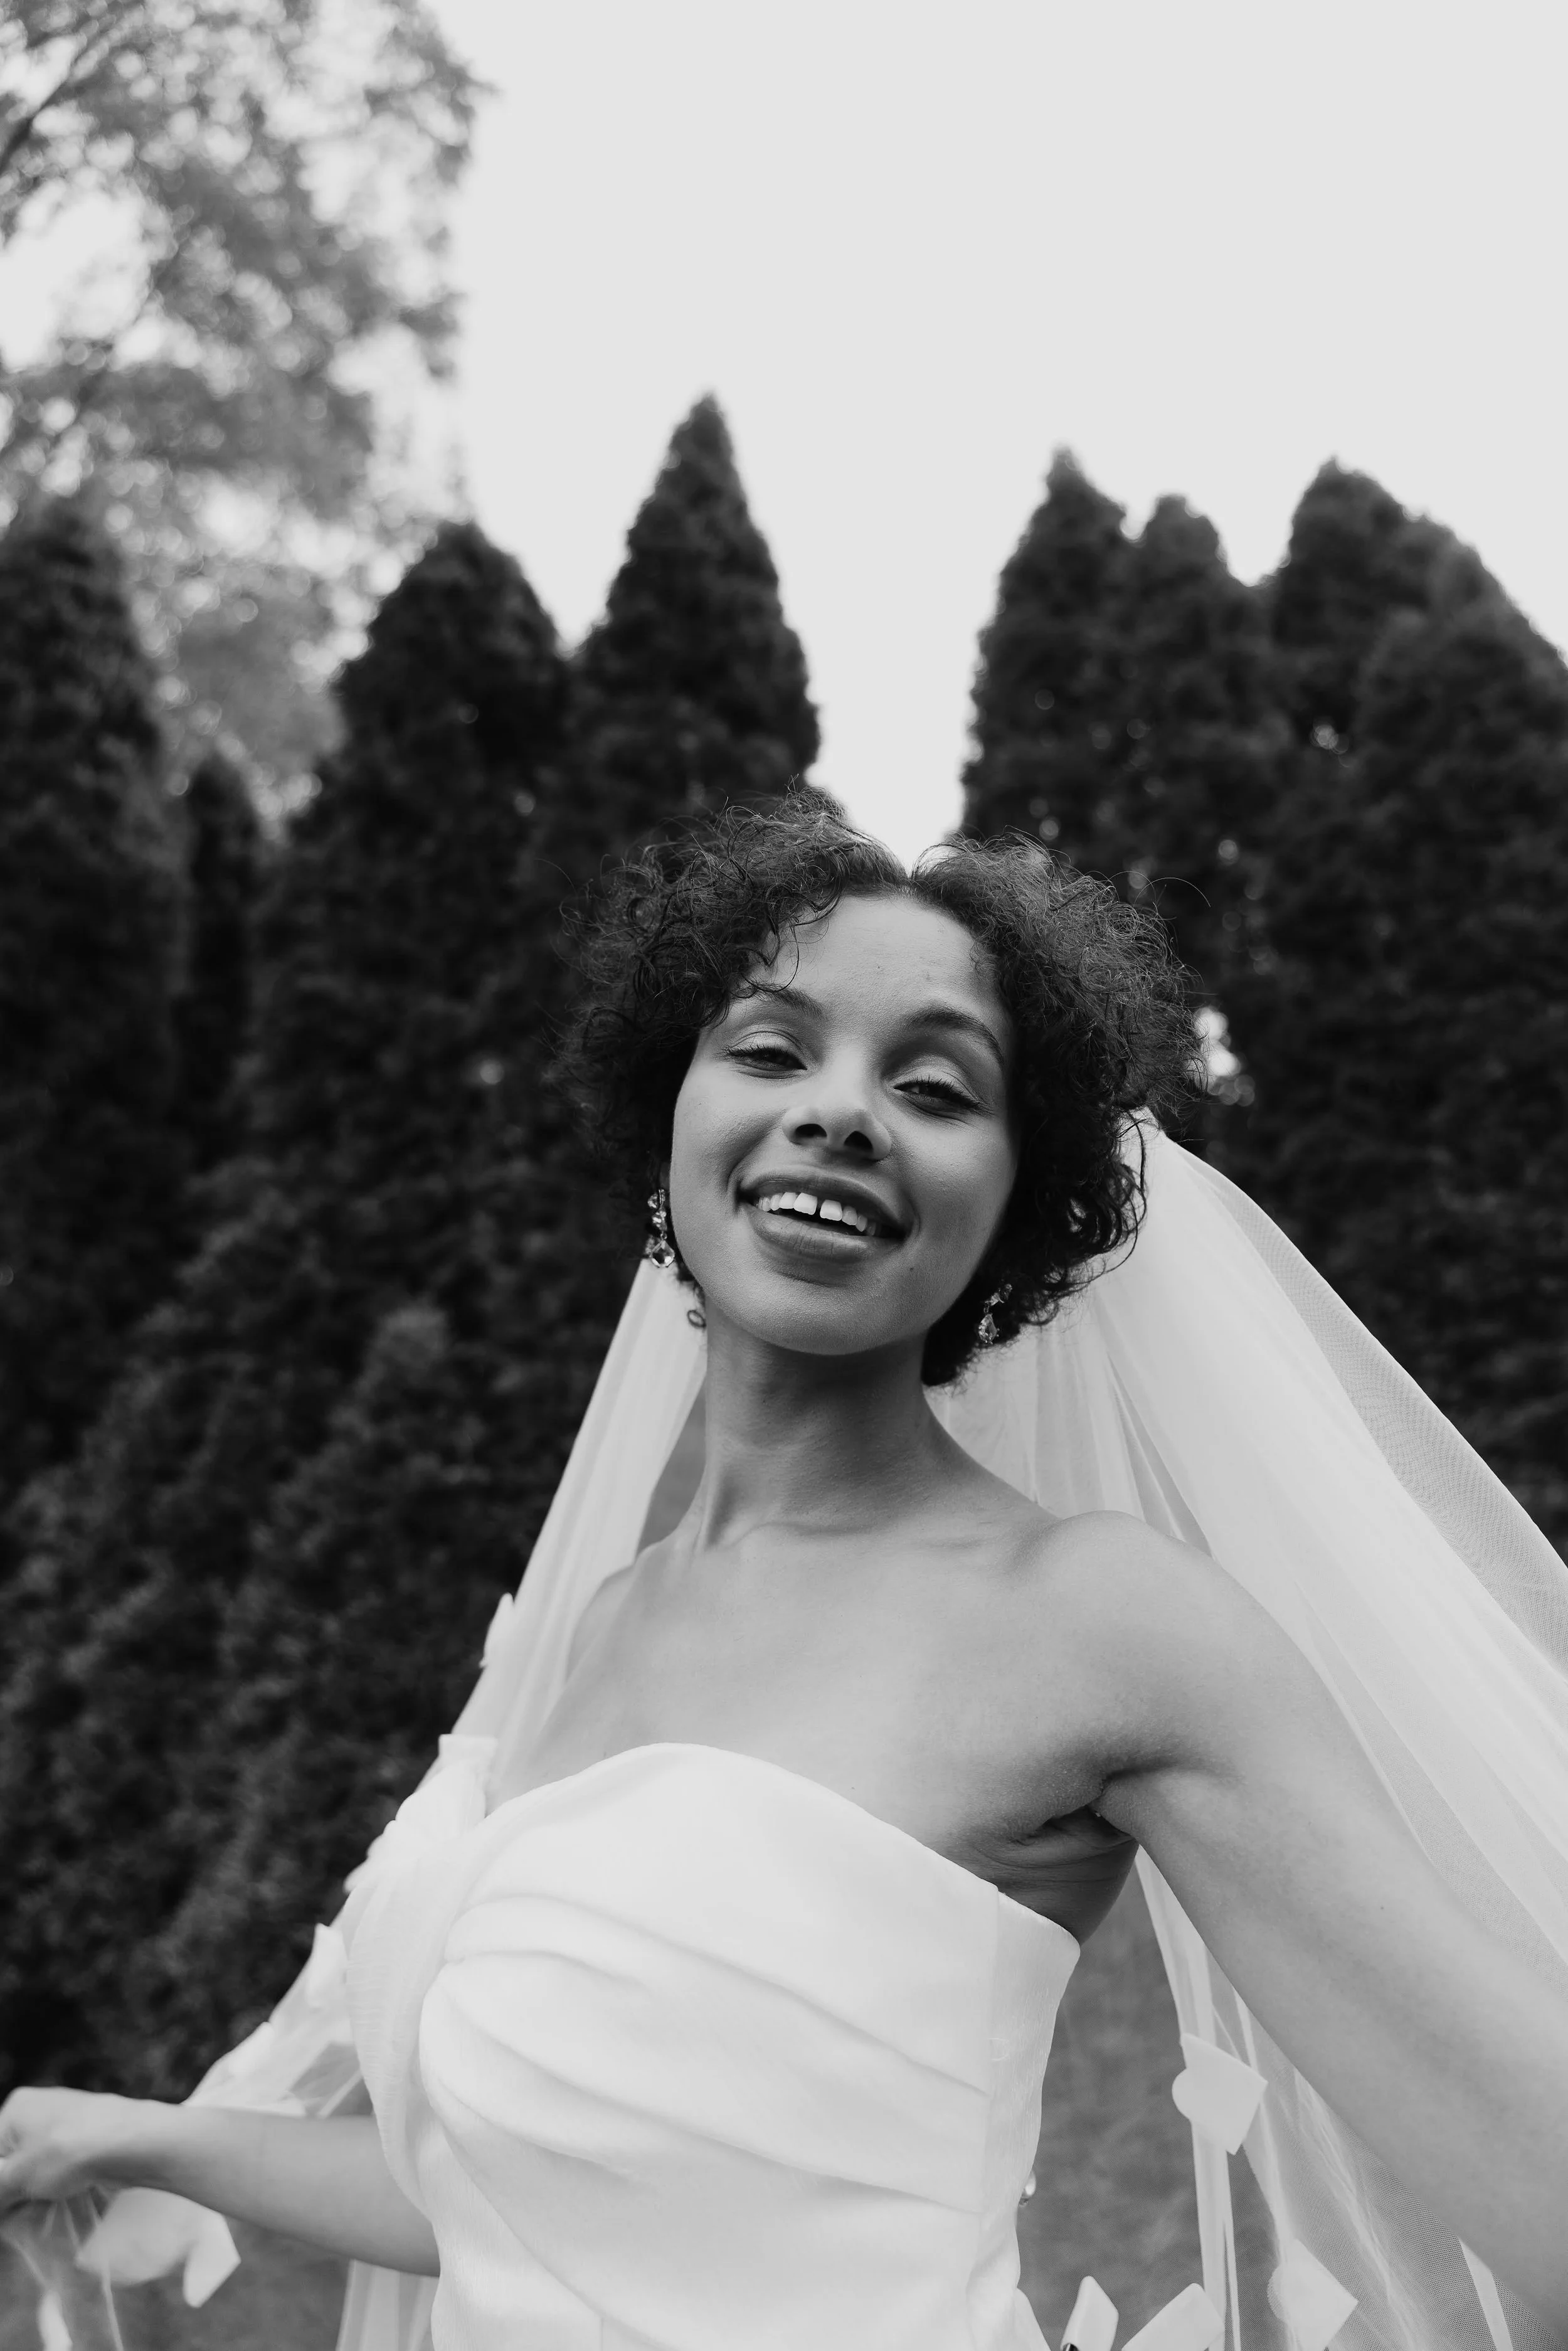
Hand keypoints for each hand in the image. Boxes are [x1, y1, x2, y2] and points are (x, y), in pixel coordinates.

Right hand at [0, 2086, 151, 2211]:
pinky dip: (61, 2182)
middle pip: (15, 2158)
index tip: (5, 2206)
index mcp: (16, 2108)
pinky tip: (65, 2197)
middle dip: (15, 2189)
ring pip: (41, 2163)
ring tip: (42, 2208)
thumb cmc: (65, 2152)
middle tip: (17, 2213)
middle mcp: (41, 2107)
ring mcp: (69, 2119)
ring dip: (38, 2189)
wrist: (130, 2141)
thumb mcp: (17, 2178)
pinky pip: (65, 2162)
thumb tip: (1, 2200)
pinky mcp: (91, 2134)